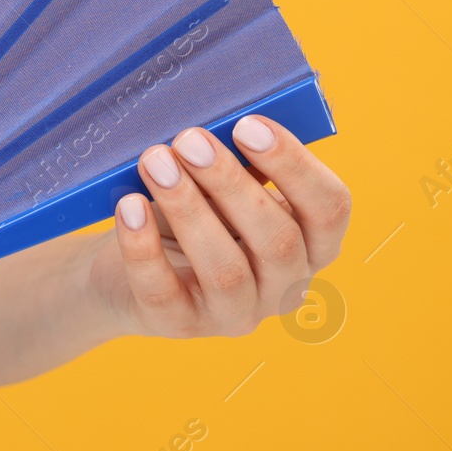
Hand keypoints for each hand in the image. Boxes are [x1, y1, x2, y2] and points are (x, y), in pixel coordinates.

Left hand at [88, 114, 351, 338]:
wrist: (121, 270)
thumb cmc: (185, 216)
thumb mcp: (218, 189)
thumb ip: (237, 164)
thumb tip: (227, 125)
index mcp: (310, 245)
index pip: (330, 210)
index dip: (295, 166)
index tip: (248, 125)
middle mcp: (283, 288)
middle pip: (277, 240)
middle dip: (231, 183)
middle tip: (189, 140)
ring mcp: (233, 315)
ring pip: (226, 270)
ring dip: (189, 209)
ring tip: (156, 163)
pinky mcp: (178, 325)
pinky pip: (163, 290)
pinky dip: (142, 246)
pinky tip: (129, 206)